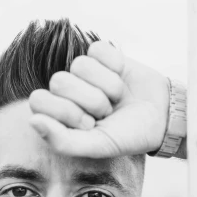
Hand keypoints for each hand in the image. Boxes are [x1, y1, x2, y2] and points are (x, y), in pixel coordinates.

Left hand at [27, 41, 169, 158]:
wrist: (163, 117)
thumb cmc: (128, 136)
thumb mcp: (98, 146)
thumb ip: (62, 141)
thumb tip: (33, 121)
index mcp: (58, 115)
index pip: (39, 100)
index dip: (67, 112)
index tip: (89, 125)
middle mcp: (66, 92)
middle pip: (59, 81)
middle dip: (90, 100)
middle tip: (106, 112)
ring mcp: (83, 72)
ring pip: (80, 64)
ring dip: (106, 85)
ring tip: (117, 99)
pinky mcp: (101, 54)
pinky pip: (97, 50)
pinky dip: (115, 66)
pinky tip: (122, 78)